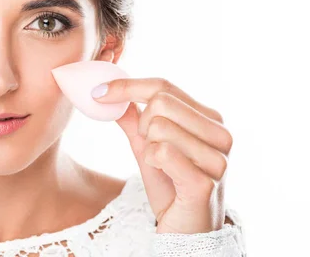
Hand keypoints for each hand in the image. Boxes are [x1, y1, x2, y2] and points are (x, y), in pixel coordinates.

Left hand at [92, 77, 232, 233]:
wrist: (186, 232)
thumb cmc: (171, 188)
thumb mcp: (147, 148)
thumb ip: (133, 119)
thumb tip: (108, 92)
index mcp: (210, 119)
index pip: (163, 86)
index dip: (127, 86)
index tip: (98, 92)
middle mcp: (221, 134)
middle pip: (160, 102)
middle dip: (143, 125)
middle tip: (151, 149)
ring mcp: (217, 158)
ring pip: (159, 126)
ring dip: (148, 147)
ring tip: (162, 167)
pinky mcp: (205, 182)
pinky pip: (161, 152)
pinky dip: (152, 162)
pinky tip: (164, 176)